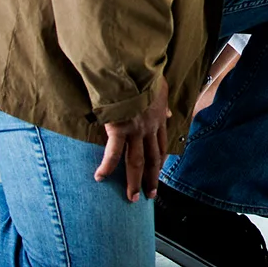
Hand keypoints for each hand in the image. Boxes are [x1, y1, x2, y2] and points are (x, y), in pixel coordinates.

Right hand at [94, 76, 170, 201]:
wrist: (131, 68)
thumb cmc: (143, 74)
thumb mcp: (160, 87)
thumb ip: (162, 102)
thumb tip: (167, 112)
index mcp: (158, 117)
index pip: (162, 144)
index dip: (161, 160)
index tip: (160, 171)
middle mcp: (149, 127)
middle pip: (153, 158)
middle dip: (152, 178)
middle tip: (151, 195)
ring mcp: (135, 130)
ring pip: (137, 162)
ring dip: (134, 182)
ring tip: (132, 198)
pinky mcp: (119, 129)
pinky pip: (113, 153)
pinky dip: (107, 167)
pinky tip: (100, 178)